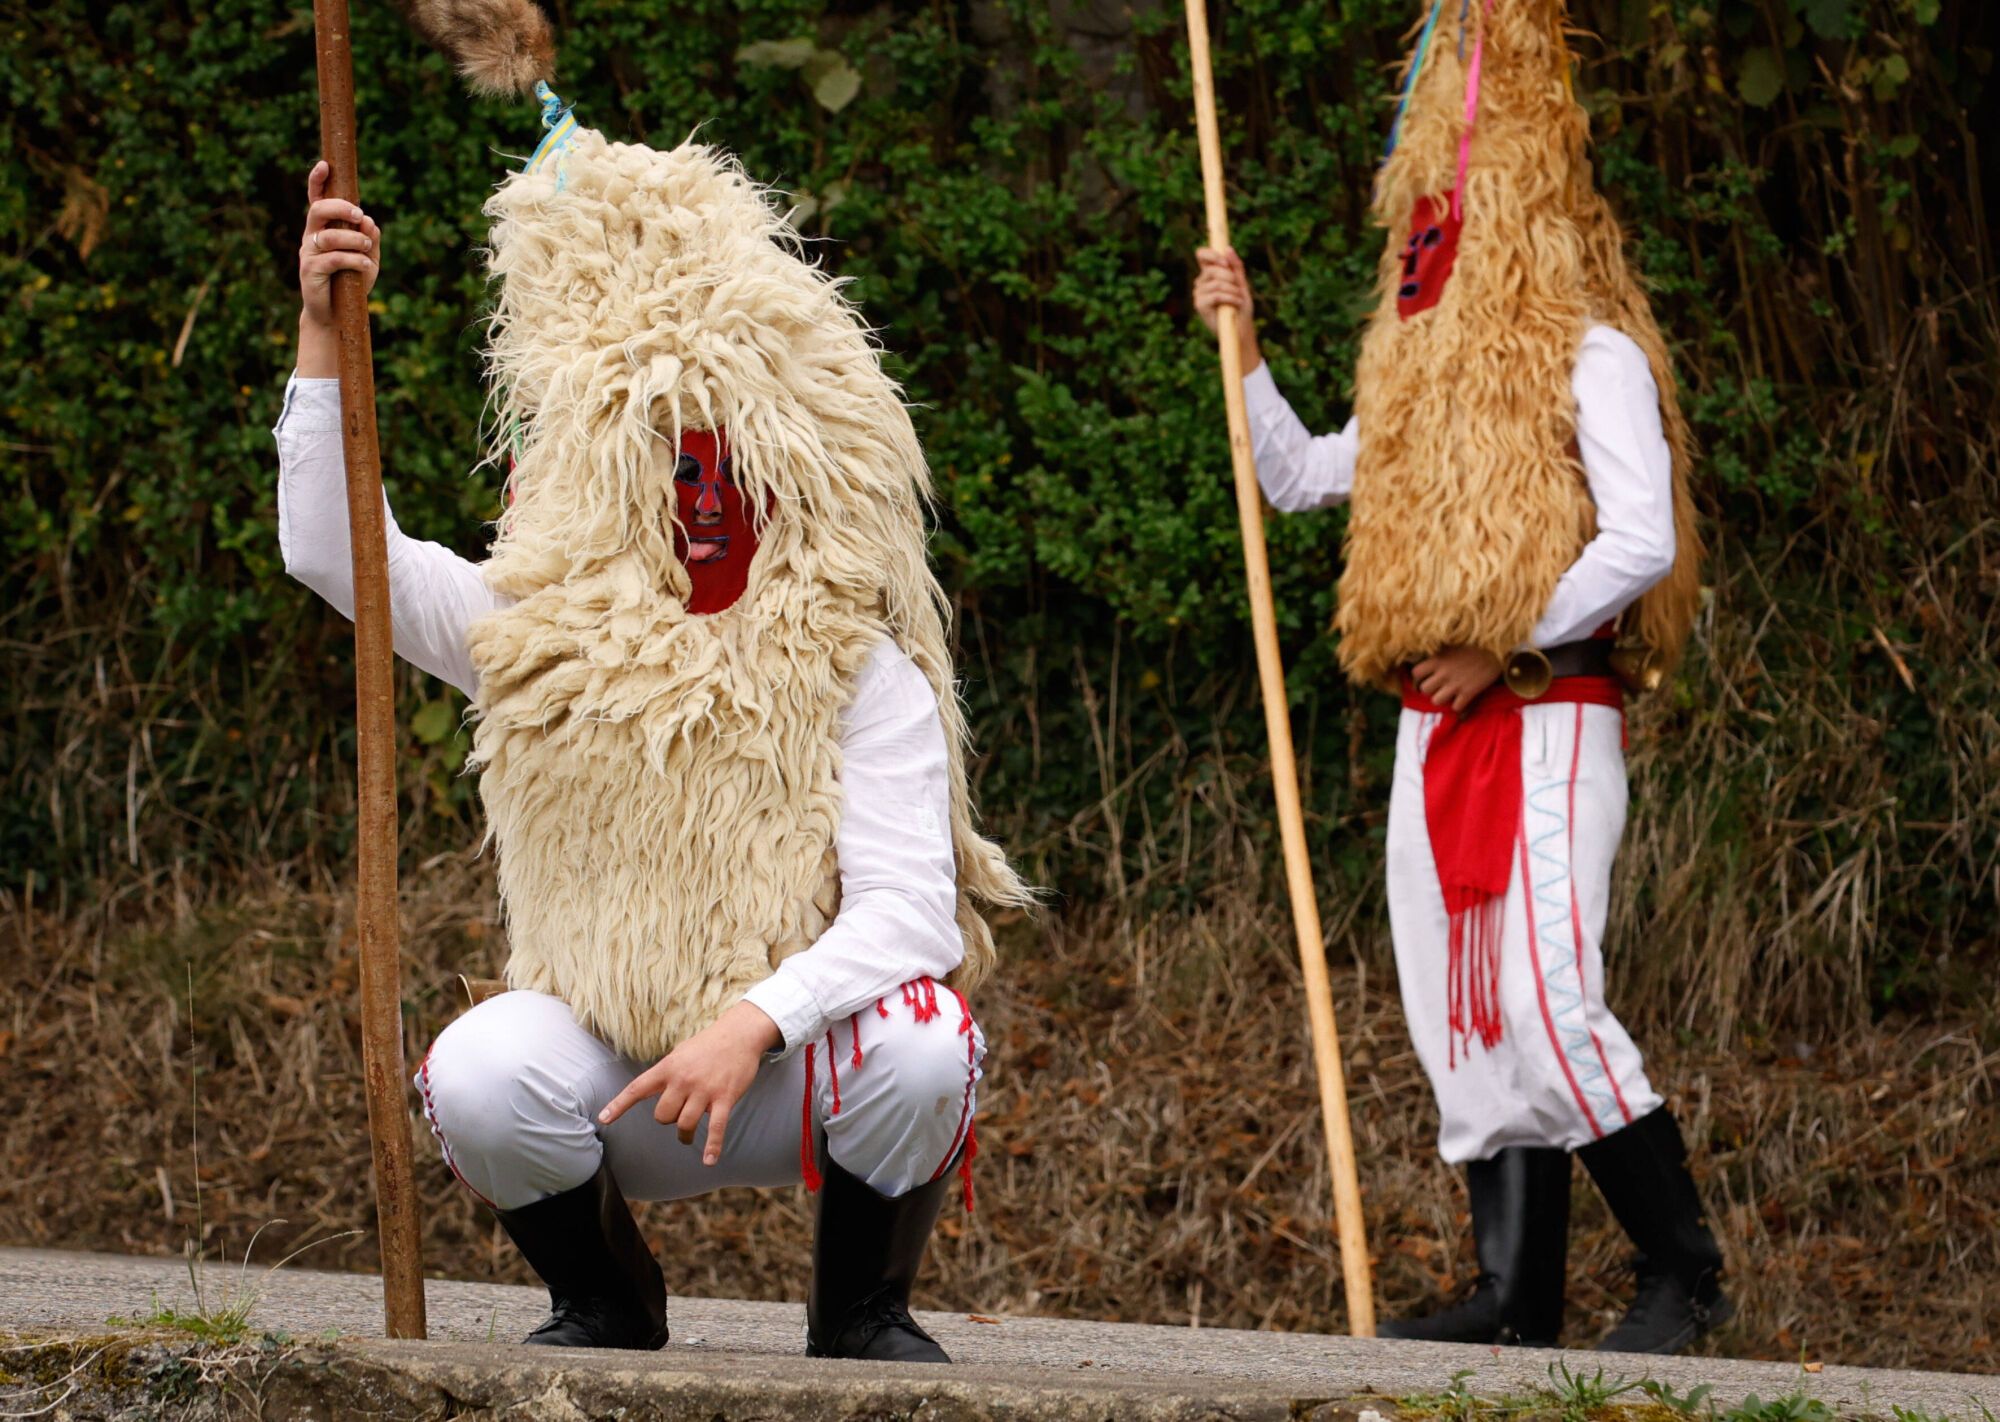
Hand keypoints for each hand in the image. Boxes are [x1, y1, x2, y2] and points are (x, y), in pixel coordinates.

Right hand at [298, 160, 381, 331]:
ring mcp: (309, 253)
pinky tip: (365, 266)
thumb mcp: (368, 260)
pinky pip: (333, 259)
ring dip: (353, 239)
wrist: (336, 315)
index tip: (324, 165)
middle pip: (318, 210)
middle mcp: (312, 236)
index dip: (317, 181)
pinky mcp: (310, 271)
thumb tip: (369, 222)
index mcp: (324, 228)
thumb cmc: (352, 284)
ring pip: (328, 236)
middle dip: (339, 207)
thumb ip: (370, 240)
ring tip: (367, 248)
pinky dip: (353, 260)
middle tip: (358, 214)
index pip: (316, 199)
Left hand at [597, 1001, 781, 1165]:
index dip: (619, 1105)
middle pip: (663, 1116)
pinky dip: (712, 1145)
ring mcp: (704, 1090)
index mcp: (668, 1068)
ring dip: (684, 1134)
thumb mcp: (679, 1053)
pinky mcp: (725, 1097)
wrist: (739, 1034)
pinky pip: (716, 1127)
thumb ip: (666, 1073)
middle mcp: (683, 1079)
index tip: (603, 1119)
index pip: (637, 1088)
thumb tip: (655, 1092)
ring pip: (685, 1123)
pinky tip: (709, 1160)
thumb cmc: (707, 1045)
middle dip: (667, 1120)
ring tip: (687, 1136)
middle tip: (676, 1116)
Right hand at [1193, 246, 1261, 373]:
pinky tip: (1236, 303)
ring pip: (1216, 282)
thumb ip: (1235, 266)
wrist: (1241, 329)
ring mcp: (1199, 294)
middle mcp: (1201, 283)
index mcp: (1209, 275)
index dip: (1212, 254)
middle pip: (1211, 269)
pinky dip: (1230, 297)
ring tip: (1239, 299)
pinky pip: (1216, 294)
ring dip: (1232, 290)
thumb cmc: (1240, 307)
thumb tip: (1228, 248)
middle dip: (1229, 277)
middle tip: (1238, 288)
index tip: (1226, 263)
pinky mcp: (1200, 305)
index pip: (1202, 255)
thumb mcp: (1241, 283)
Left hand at [1412, 645, 1503, 711]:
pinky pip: (1455, 708)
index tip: (1426, 676)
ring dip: (1442, 698)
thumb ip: (1439, 652)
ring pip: (1436, 701)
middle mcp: (1443, 673)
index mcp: (1437, 659)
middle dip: (1430, 689)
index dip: (1419, 676)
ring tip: (1449, 693)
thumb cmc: (1475, 645)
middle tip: (1439, 686)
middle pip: (1424, 689)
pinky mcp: (1469, 693)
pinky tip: (1463, 698)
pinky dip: (1458, 705)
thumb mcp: (1453, 644)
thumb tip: (1428, 651)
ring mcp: (1455, 684)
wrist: (1497, 650)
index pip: (1415, 673)